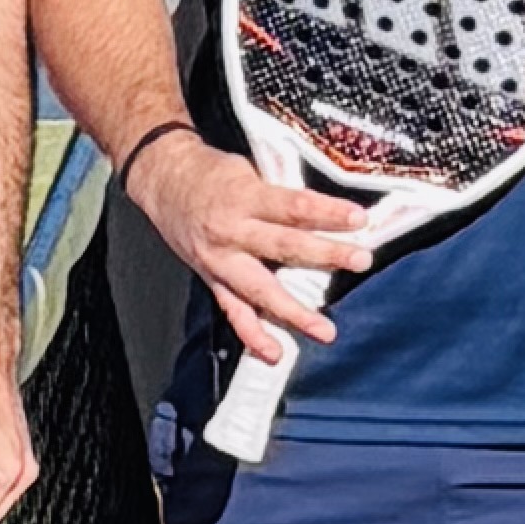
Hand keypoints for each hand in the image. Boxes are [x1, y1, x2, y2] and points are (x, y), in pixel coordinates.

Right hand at [131, 128, 369, 366]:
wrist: (164, 181)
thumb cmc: (212, 173)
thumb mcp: (248, 170)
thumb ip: (280, 193)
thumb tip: (326, 209)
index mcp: (243, 197)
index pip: (292, 206)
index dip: (326, 212)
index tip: (358, 218)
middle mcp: (231, 231)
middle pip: (283, 247)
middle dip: (325, 255)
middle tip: (360, 260)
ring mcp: (221, 260)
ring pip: (260, 289)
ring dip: (294, 312)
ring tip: (325, 330)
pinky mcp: (212, 279)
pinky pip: (234, 311)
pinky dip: (253, 334)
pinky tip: (274, 353)